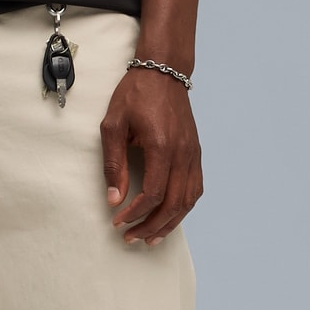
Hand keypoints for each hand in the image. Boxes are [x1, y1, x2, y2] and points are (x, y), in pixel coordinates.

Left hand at [100, 64, 201, 244]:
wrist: (163, 71)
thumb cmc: (135, 94)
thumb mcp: (113, 125)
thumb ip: (113, 164)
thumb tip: (114, 198)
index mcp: (162, 146)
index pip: (152, 193)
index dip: (135, 213)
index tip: (118, 221)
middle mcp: (182, 153)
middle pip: (173, 204)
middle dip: (151, 226)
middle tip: (131, 237)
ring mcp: (193, 154)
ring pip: (188, 201)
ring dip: (170, 223)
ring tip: (151, 237)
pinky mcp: (196, 153)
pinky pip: (196, 189)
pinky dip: (184, 208)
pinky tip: (170, 217)